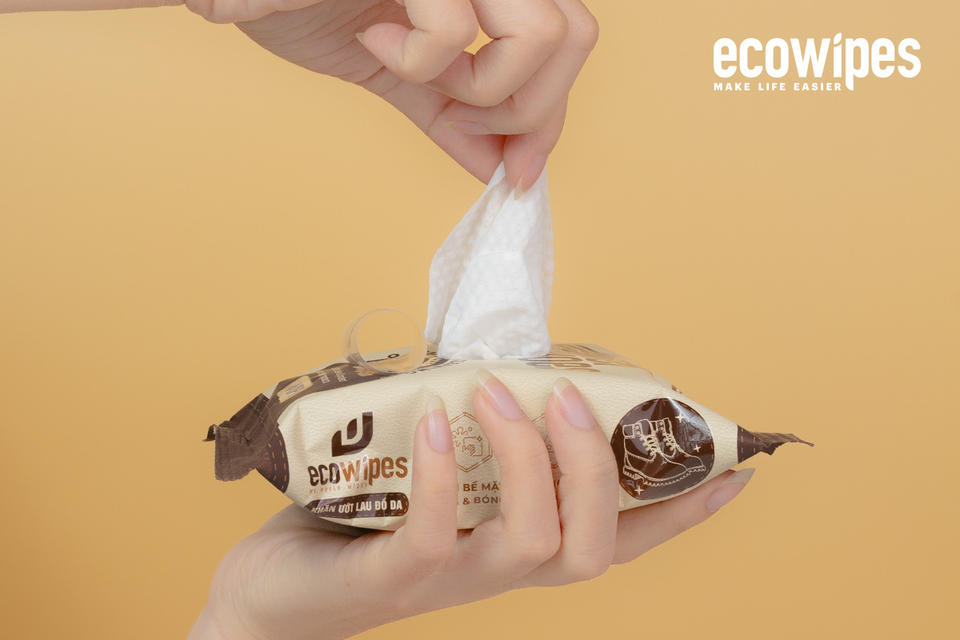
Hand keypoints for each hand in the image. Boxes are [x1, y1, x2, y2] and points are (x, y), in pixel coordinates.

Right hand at [188, 0, 599, 190]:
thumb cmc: (306, 6)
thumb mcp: (397, 71)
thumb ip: (450, 115)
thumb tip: (499, 169)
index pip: (570, 42)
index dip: (552, 114)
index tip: (518, 170)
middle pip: (576, 38)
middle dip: (529, 110)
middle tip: (462, 117)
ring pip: (541, 35)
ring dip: (480, 88)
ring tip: (418, 73)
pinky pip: (456, 32)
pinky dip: (417, 60)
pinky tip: (374, 36)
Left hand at [189, 373, 753, 639]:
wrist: (276, 596)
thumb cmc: (361, 525)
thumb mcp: (438, 478)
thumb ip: (480, 440)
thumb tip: (507, 363)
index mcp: (523, 546)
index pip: (624, 537)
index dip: (684, 509)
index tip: (735, 465)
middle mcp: (502, 571)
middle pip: (593, 547)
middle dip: (597, 465)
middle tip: (573, 396)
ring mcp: (452, 580)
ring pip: (534, 541)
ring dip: (532, 458)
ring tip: (501, 393)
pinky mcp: (391, 578)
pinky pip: (434, 534)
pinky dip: (447, 473)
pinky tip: (443, 420)